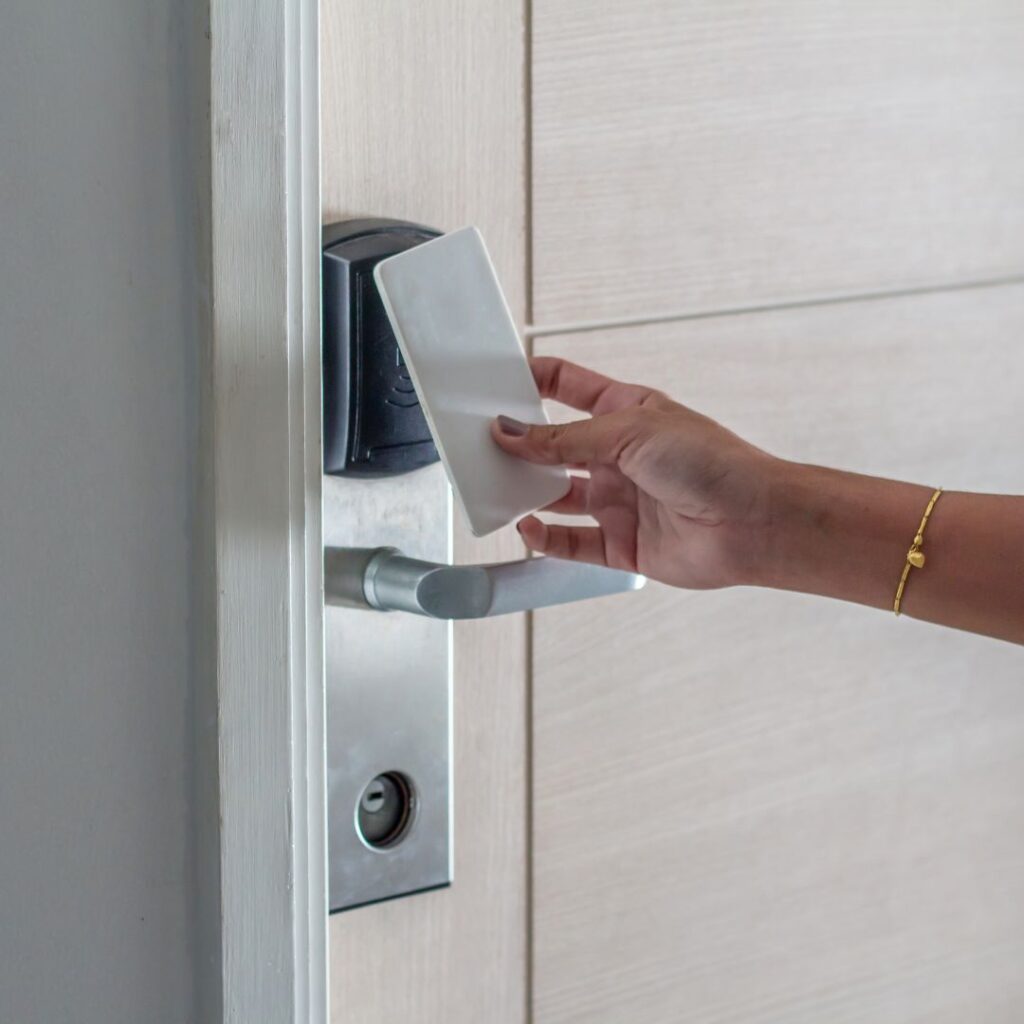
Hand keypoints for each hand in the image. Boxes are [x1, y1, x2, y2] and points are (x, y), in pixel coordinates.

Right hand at [490, 356, 781, 588]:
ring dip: (526, 493)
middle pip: (554, 446)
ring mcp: (618, 500)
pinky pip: (570, 542)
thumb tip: (512, 432)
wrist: (752, 524)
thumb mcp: (628, 432)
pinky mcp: (620, 543)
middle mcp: (619, 456)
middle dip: (519, 444)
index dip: (532, 379)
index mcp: (625, 412)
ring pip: (556, 496)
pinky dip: (544, 538)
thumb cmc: (711, 463)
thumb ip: (563, 438)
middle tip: (482, 443)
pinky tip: (528, 528)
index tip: (493, 379)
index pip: (567, 386)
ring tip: (496, 487)